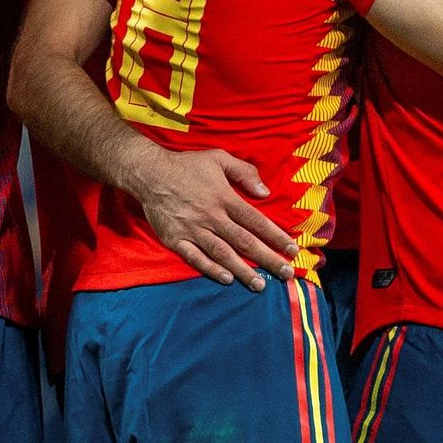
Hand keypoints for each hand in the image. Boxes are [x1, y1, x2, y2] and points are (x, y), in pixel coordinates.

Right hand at [125, 146, 298, 290]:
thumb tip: (265, 192)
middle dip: (267, 259)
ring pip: (223, 254)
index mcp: (224, 197)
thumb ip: (244, 172)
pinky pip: (196, 258)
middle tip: (286, 274)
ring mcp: (193, 230)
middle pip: (244, 242)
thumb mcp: (219, 158)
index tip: (292, 250)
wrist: (150, 173)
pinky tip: (227, 279)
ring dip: (243, 270)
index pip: (256, 221)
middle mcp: (212, 216)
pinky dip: (211, 269)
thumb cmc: (187, 165)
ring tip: (260, 285)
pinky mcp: (176, 240)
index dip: (276, 236)